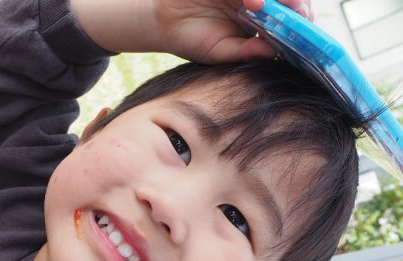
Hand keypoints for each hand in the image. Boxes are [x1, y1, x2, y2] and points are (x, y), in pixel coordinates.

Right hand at [72, 0, 312, 62]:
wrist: (161, 21)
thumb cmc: (191, 39)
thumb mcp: (219, 52)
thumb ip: (245, 52)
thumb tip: (273, 52)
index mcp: (260, 21)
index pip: (288, 17)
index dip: (299, 18)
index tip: (303, 25)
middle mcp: (258, 1)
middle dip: (294, 2)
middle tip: (295, 9)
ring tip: (259, 4)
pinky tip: (250, 0)